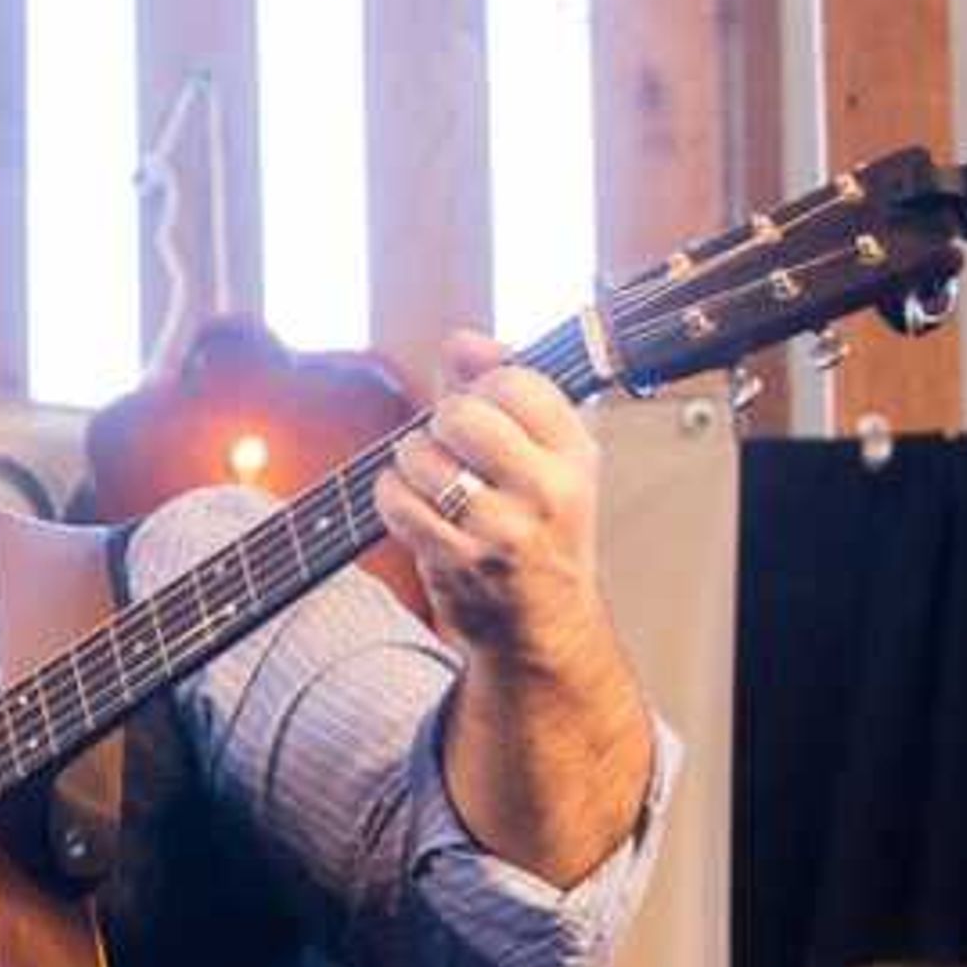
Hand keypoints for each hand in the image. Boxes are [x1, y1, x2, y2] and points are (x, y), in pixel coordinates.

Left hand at [372, 332, 615, 669]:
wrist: (541, 626)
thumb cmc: (541, 533)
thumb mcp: (546, 457)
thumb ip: (502, 391)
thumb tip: (462, 341)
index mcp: (575, 454)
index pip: (516, 381)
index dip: (482, 385)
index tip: (483, 405)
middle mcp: (545, 490)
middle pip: (462, 414)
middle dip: (442, 420)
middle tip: (452, 444)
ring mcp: (501, 528)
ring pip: (421, 454)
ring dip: (412, 460)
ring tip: (433, 479)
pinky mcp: (456, 560)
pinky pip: (396, 499)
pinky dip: (391, 494)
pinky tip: (412, 503)